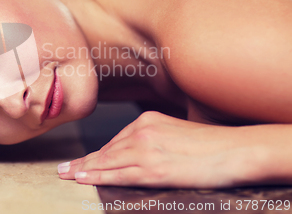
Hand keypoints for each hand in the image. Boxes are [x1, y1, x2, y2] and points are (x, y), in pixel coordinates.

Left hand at [58, 111, 257, 187]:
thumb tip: (137, 153)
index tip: (83, 159)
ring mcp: (146, 150)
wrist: (235, 149)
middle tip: (63, 168)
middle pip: (106, 150)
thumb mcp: (177, 131)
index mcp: (148, 120)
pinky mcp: (153, 169)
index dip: (97, 153)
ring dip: (84, 169)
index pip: (116, 140)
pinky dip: (98, 177)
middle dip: (84, 161)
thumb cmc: (211, 143)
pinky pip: (118, 174)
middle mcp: (142, 131)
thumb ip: (154, 138)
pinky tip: (84, 179)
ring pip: (107, 161)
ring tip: (67, 175)